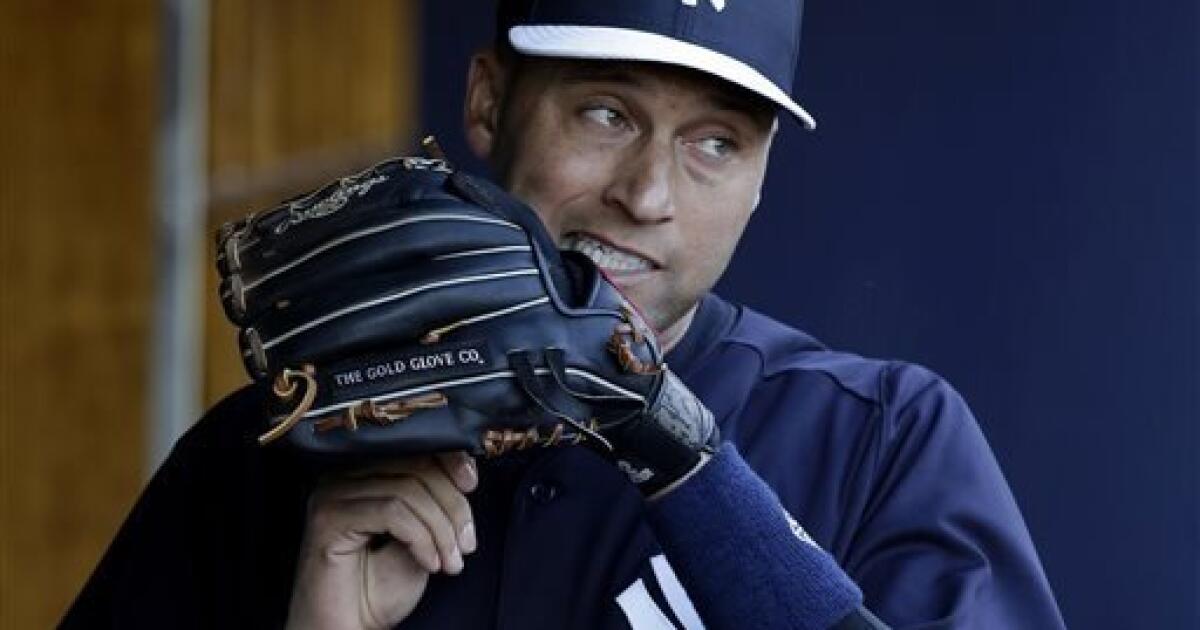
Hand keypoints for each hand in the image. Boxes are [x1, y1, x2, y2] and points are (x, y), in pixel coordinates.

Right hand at [285, 452, 477, 629]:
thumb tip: (464, 469)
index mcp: (363, 474)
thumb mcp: (421, 536)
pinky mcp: (328, 519)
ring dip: (441, 529)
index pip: (414, 448)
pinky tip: (431, 564)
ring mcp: (332, 495)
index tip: (472, 485)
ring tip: (452, 561)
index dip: (449, 461)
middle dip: (452, 505)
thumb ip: (435, 502)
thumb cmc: (380, 588)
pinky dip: (422, 538)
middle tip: (467, 544)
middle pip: (415, 467)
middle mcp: (343, 477)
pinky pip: (392, 512)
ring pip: (408, 490)